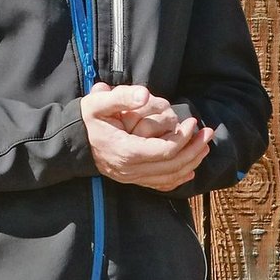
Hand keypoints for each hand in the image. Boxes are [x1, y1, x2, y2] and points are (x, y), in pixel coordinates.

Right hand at [82, 83, 213, 190]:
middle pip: (172, 166)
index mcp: (126, 151)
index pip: (164, 151)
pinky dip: (177, 179)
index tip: (192, 122)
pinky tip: (190, 170)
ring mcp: (130, 177)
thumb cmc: (86, 120)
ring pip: (168, 178)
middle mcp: (130, 169)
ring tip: (204, 147)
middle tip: (208, 133)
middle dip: (194, 150)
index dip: (183, 139)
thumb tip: (145, 94)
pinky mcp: (130, 179)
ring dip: (191, 163)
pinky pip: (159, 185)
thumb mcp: (98, 102)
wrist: (71, 142)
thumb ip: (122, 96)